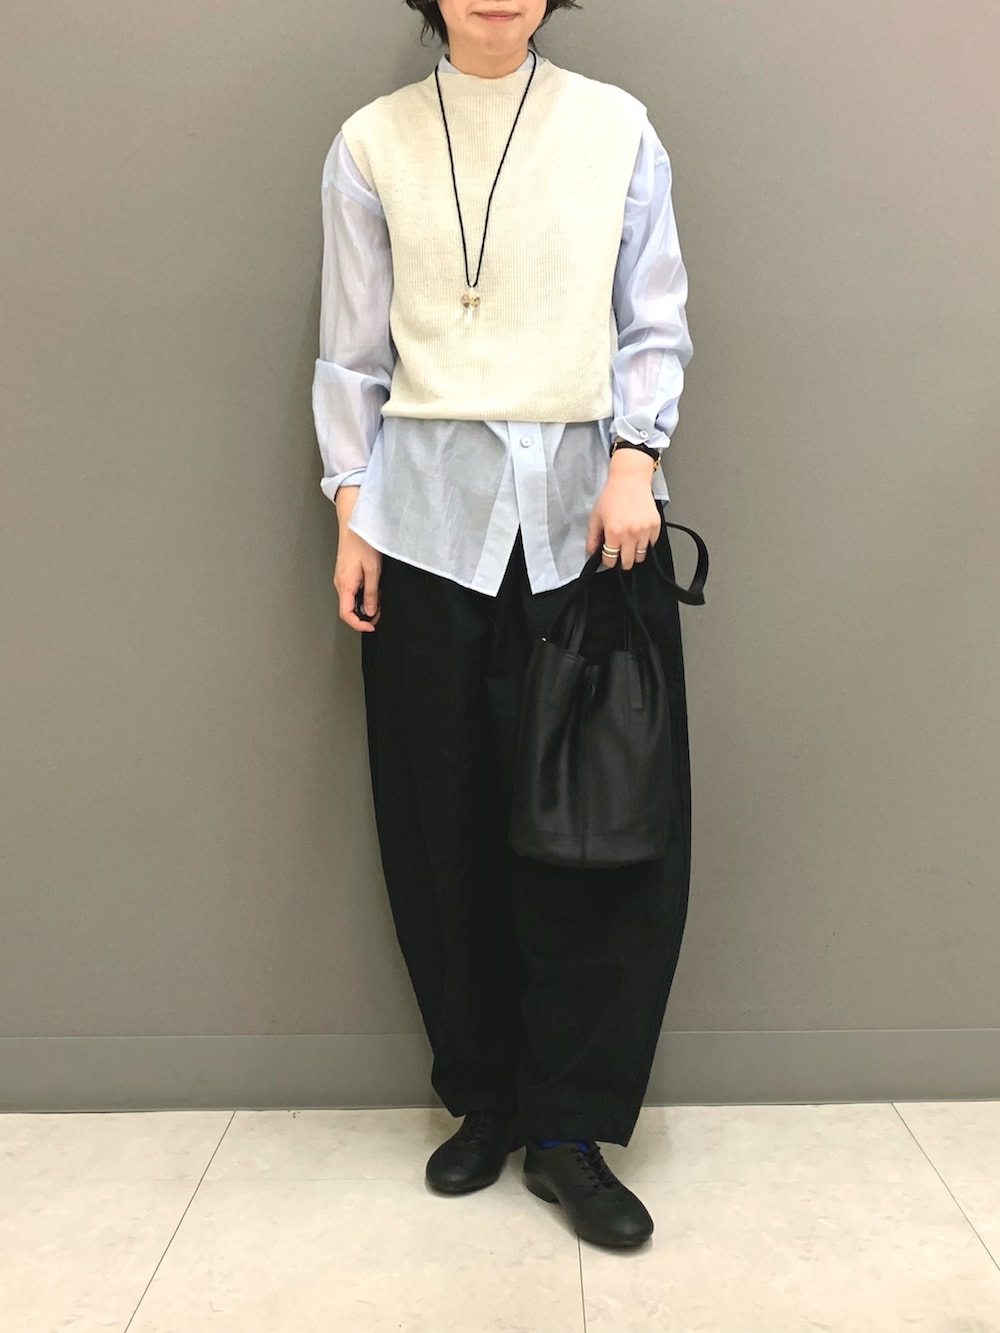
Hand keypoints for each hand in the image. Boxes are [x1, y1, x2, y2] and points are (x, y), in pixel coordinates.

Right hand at [333, 486, 381, 631]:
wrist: (354, 522)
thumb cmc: (362, 541)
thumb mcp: (373, 570)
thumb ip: (371, 593)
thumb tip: (369, 611)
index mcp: (345, 584)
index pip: (346, 614)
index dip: (358, 625)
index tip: (371, 626)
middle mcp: (340, 582)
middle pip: (348, 608)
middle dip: (364, 616)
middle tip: (380, 614)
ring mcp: (342, 577)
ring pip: (351, 599)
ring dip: (364, 605)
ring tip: (380, 600)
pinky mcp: (346, 572)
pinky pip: (352, 590)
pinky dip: (363, 594)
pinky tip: (374, 589)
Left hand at [585, 448, 661, 569]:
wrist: (630, 479)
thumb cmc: (612, 495)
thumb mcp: (596, 516)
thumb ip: (592, 538)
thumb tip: (592, 553)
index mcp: (614, 532)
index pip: (611, 560)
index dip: (607, 561)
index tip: (608, 557)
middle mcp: (630, 534)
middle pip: (628, 562)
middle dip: (622, 561)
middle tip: (619, 553)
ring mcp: (645, 530)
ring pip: (641, 556)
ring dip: (634, 553)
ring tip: (629, 544)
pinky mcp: (655, 526)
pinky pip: (651, 544)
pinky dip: (645, 543)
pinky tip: (638, 534)